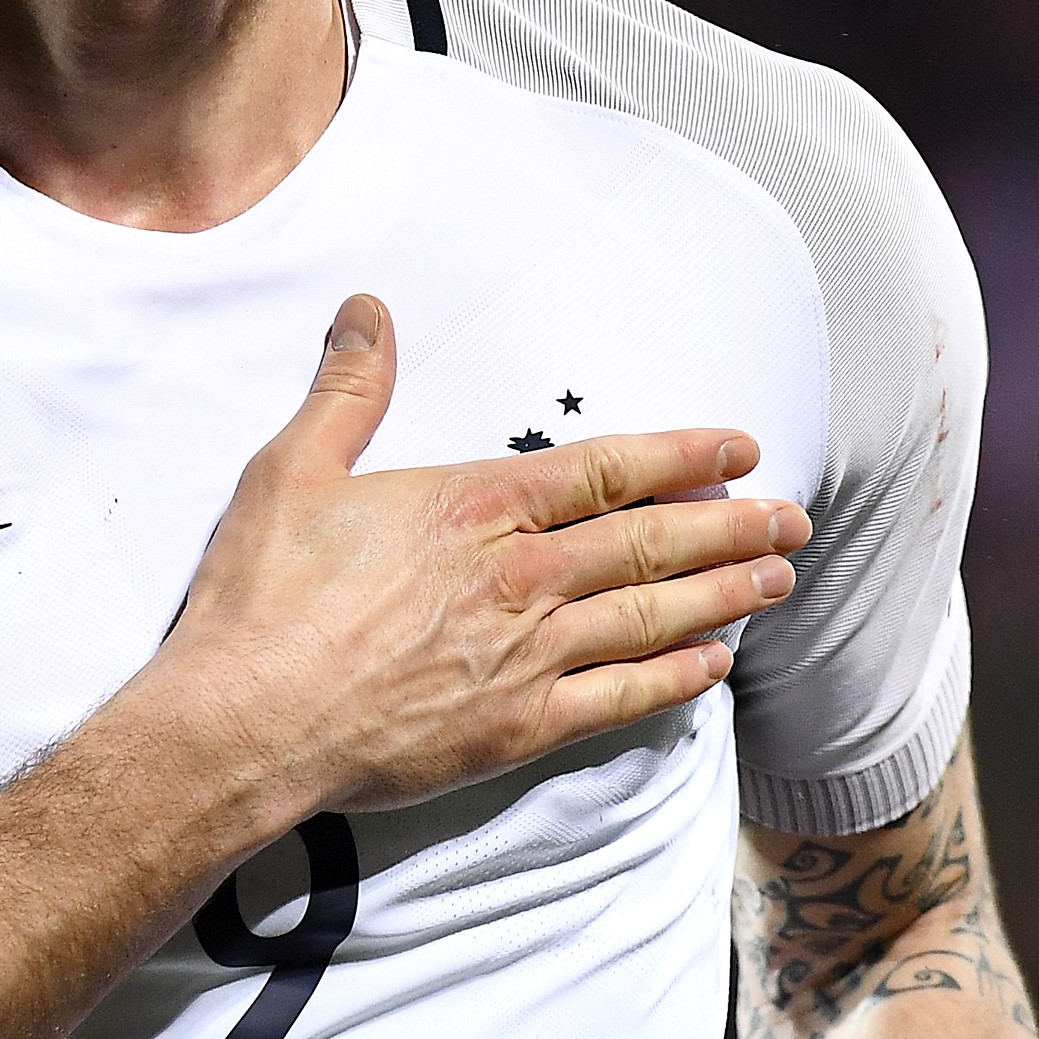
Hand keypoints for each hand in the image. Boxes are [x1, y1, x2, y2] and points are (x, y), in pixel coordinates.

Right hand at [148, 292, 805, 818]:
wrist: (246, 720)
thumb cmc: (263, 598)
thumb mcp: (292, 469)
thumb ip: (347, 388)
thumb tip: (368, 309)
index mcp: (475, 506)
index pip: (606, 470)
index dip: (682, 457)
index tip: (739, 451)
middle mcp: (520, 576)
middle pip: (650, 542)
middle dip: (731, 528)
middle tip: (792, 521)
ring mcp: (527, 656)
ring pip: (650, 616)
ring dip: (723, 596)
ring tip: (778, 581)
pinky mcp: (516, 729)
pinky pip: (620, 699)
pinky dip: (675, 680)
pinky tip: (713, 668)